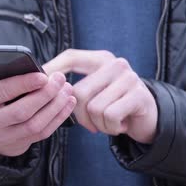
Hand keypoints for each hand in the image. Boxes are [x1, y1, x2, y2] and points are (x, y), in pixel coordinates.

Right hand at [0, 61, 76, 156]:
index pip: (2, 91)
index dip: (24, 84)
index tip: (43, 75)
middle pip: (22, 111)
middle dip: (45, 94)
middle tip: (60, 79)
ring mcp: (6, 136)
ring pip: (35, 124)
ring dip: (55, 106)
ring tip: (67, 89)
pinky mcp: (20, 144)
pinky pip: (43, 133)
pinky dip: (58, 117)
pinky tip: (68, 102)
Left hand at [43, 49, 157, 143]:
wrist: (148, 119)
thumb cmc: (114, 106)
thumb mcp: (95, 92)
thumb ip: (73, 88)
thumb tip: (41, 87)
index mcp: (100, 59)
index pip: (71, 57)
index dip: (53, 69)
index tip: (38, 84)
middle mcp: (115, 64)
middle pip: (78, 92)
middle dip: (80, 116)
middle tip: (92, 123)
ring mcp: (129, 78)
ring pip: (94, 108)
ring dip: (99, 124)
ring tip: (110, 123)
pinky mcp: (139, 95)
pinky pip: (110, 116)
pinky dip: (112, 128)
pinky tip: (120, 125)